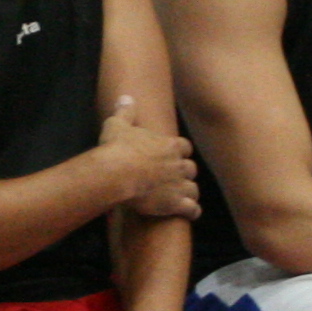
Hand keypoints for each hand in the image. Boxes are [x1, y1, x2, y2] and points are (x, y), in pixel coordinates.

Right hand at [92, 97, 199, 220]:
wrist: (118, 173)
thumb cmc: (117, 148)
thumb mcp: (118, 125)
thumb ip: (125, 112)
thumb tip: (125, 98)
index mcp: (169, 145)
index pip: (185, 147)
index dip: (179, 152)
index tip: (174, 155)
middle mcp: (179, 164)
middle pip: (191, 168)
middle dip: (184, 173)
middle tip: (173, 177)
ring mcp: (179, 185)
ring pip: (194, 189)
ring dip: (188, 192)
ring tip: (181, 197)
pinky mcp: (176, 204)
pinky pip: (192, 209)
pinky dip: (192, 211)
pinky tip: (190, 213)